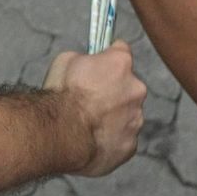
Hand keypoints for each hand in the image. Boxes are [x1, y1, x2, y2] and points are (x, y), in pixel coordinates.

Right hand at [43, 41, 147, 176]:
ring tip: (87, 122)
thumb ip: (84, 60)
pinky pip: (122, 138)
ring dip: (113, 115)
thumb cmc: (61, 95)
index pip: (121, 50)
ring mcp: (135, 119)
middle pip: (128, 86)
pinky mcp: (130, 145)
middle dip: (112, 90)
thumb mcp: (65, 61)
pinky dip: (109, 138)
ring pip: (127, 114)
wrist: (62, 133)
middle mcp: (135, 89)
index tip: (101, 60)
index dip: (108, 56)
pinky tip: (91, 138)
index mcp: (119, 64)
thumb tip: (86, 64)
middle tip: (89, 98)